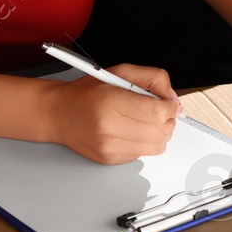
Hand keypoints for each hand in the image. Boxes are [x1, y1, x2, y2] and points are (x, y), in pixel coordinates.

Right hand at [42, 63, 184, 164]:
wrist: (59, 113)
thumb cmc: (87, 93)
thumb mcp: (120, 72)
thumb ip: (152, 78)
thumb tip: (173, 98)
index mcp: (112, 102)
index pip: (158, 112)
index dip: (170, 107)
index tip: (168, 103)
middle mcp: (109, 127)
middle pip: (161, 131)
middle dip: (167, 120)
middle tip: (159, 111)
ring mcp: (110, 147)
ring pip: (157, 147)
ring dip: (158, 134)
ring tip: (147, 122)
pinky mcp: (110, 159)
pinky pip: (142, 154)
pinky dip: (143, 143)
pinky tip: (131, 131)